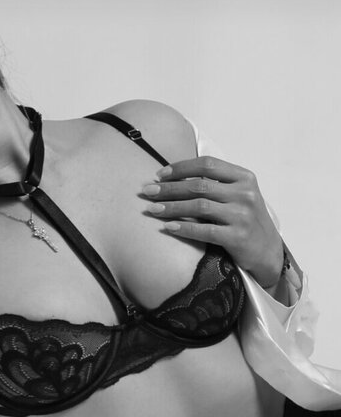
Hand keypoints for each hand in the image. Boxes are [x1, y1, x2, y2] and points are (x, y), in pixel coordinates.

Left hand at [141, 156, 283, 287]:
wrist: (268, 252)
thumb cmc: (246, 220)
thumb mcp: (238, 195)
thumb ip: (216, 184)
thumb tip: (173, 178)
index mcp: (244, 177)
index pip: (207, 165)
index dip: (181, 168)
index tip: (159, 174)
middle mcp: (245, 194)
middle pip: (199, 186)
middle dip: (169, 188)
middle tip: (147, 191)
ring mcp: (242, 216)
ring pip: (199, 207)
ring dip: (171, 207)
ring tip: (152, 209)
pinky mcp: (238, 238)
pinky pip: (205, 231)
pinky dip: (184, 228)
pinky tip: (168, 227)